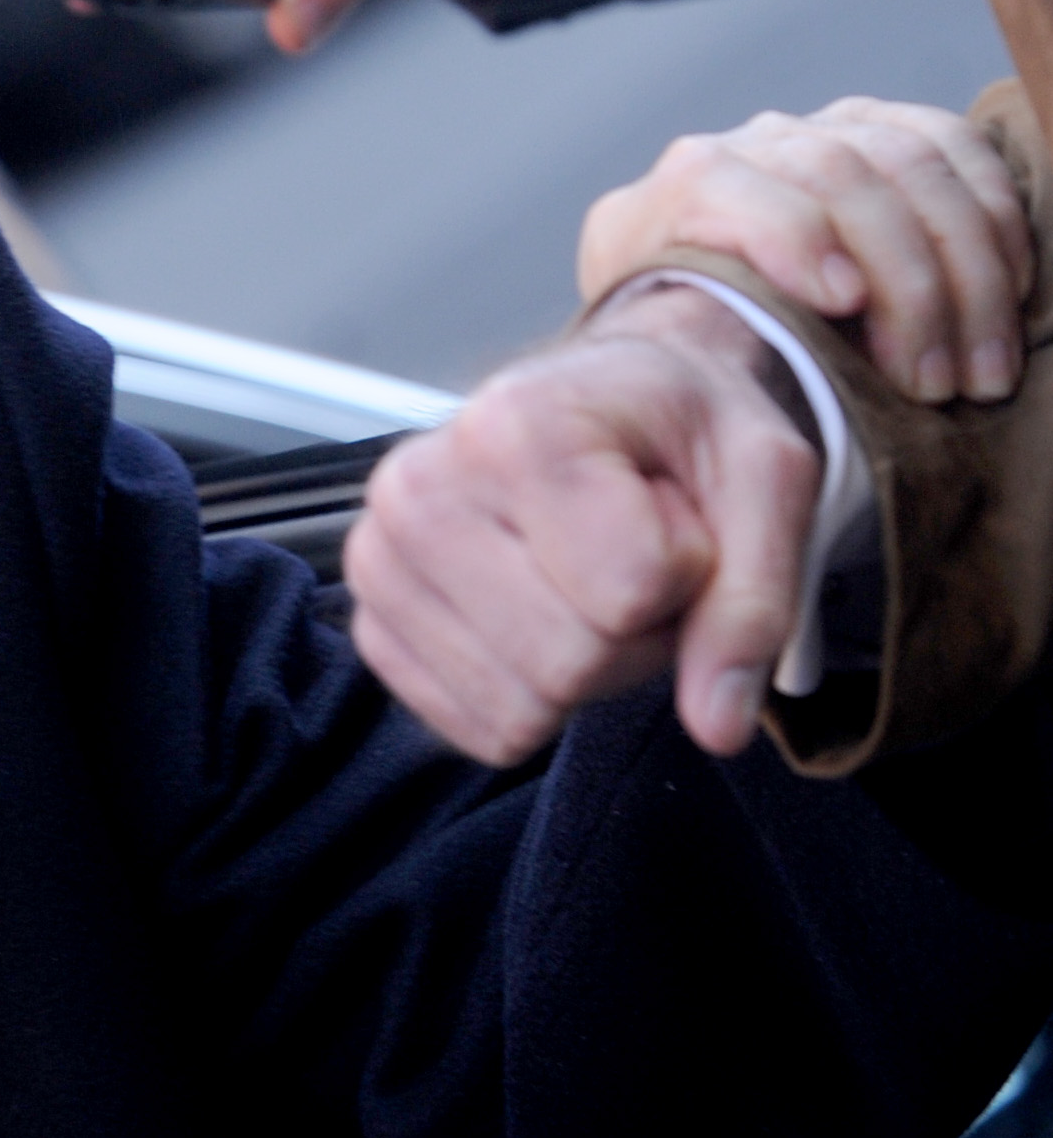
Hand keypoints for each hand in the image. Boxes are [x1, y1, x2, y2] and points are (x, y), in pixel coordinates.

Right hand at [345, 285, 820, 765]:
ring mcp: (378, 563)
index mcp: (511, 427)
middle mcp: (417, 490)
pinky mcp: (373, 628)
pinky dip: (535, 698)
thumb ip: (754, 599)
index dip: (690, 573)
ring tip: (589, 583)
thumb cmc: (677, 430)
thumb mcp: (764, 480)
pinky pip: (480, 730)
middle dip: (637, 636)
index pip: (631, 592)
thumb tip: (720, 726)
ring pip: (521, 711)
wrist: (601, 407)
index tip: (677, 514)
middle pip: (569, 663)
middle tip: (638, 560)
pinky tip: (540, 615)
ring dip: (587, 670)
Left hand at [579, 98, 1034, 404]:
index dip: (789, 236)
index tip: (842, 303)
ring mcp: (825, 129)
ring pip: (910, 163)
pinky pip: (958, 146)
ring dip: (968, 271)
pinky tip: (1013, 290)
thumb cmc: (693, 344)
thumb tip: (763, 377)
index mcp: (672, 195)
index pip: (719, 185)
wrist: (703, 302)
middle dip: (905, 286)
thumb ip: (693, 344)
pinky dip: (997, 219)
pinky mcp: (889, 128)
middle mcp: (747, 146)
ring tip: (980, 369)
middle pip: (838, 177)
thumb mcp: (662, 354)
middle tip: (933, 383)